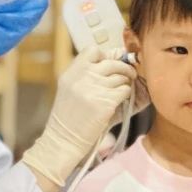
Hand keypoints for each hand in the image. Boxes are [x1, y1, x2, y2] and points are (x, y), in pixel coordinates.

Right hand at [22, 46, 135, 187]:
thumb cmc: (69, 117)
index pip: (93, 50)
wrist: (63, 140)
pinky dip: (126, 95)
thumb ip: (86, 74)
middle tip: (128, 74)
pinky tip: (119, 102)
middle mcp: (82, 77)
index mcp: (71, 72)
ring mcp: (94, 89)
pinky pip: (125, 90)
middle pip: (112, 62)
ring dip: (125, 83)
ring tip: (119, 92)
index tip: (110, 64)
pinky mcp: (105, 103)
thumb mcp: (70, 89)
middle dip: (124, 68)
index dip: (105, 56)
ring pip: (121, 76)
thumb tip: (114, 58)